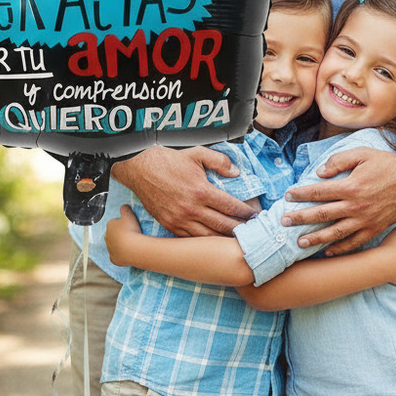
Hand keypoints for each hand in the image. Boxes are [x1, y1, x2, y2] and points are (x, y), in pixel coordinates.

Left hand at [105, 205, 141, 266]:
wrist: (132, 248)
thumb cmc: (130, 230)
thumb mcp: (129, 214)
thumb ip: (125, 208)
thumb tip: (123, 206)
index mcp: (110, 225)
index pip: (114, 222)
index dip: (122, 223)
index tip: (130, 225)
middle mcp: (107, 237)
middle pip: (113, 234)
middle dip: (119, 234)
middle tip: (131, 234)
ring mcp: (110, 249)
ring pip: (114, 245)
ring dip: (120, 244)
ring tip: (131, 244)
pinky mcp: (113, 259)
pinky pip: (116, 256)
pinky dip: (121, 255)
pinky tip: (128, 253)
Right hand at [112, 145, 254, 237]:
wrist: (140, 169)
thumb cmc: (169, 160)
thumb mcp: (197, 154)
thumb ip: (219, 161)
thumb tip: (237, 172)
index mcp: (201, 191)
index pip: (230, 206)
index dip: (246, 212)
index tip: (255, 216)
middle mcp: (192, 209)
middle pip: (223, 225)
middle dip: (240, 230)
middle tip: (253, 232)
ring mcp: (180, 220)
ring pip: (208, 237)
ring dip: (224, 239)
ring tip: (237, 240)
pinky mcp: (170, 226)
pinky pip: (191, 239)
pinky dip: (204, 242)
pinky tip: (214, 242)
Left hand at [283, 147, 395, 254]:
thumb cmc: (386, 163)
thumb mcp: (361, 153)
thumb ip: (338, 161)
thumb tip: (319, 173)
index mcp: (351, 186)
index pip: (318, 192)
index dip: (301, 194)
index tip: (287, 196)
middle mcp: (356, 206)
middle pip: (322, 214)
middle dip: (300, 218)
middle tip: (284, 222)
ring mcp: (366, 220)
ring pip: (335, 233)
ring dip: (316, 238)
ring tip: (299, 242)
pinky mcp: (375, 228)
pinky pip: (355, 242)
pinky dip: (340, 249)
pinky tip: (327, 252)